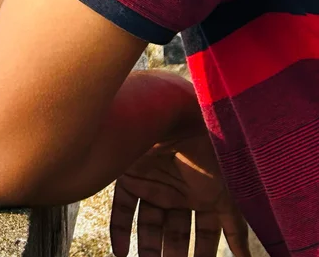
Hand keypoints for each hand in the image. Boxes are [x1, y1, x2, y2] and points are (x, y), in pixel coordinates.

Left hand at [110, 126, 249, 256]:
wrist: (178, 113)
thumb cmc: (209, 150)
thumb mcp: (229, 192)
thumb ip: (235, 225)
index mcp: (207, 193)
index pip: (207, 232)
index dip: (204, 253)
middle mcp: (180, 189)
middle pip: (176, 232)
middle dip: (173, 254)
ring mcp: (155, 182)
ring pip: (150, 224)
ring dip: (147, 248)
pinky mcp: (132, 175)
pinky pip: (124, 207)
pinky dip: (120, 230)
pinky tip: (121, 251)